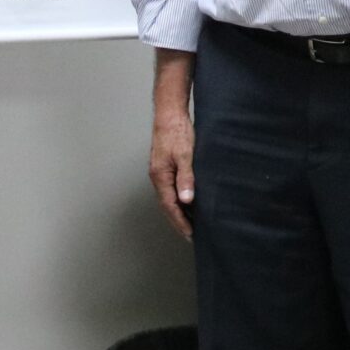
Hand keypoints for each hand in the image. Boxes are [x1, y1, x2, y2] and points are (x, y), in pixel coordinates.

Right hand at [149, 105, 195, 236]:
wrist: (169, 114)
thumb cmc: (177, 132)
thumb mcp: (185, 155)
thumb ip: (186, 178)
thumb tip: (186, 200)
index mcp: (160, 176)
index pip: (170, 206)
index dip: (181, 222)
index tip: (191, 234)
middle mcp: (157, 177)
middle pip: (167, 206)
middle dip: (179, 222)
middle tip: (191, 235)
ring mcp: (160, 172)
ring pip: (168, 198)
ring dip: (179, 212)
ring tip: (192, 224)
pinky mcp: (164, 167)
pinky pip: (170, 189)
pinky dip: (179, 200)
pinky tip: (188, 203)